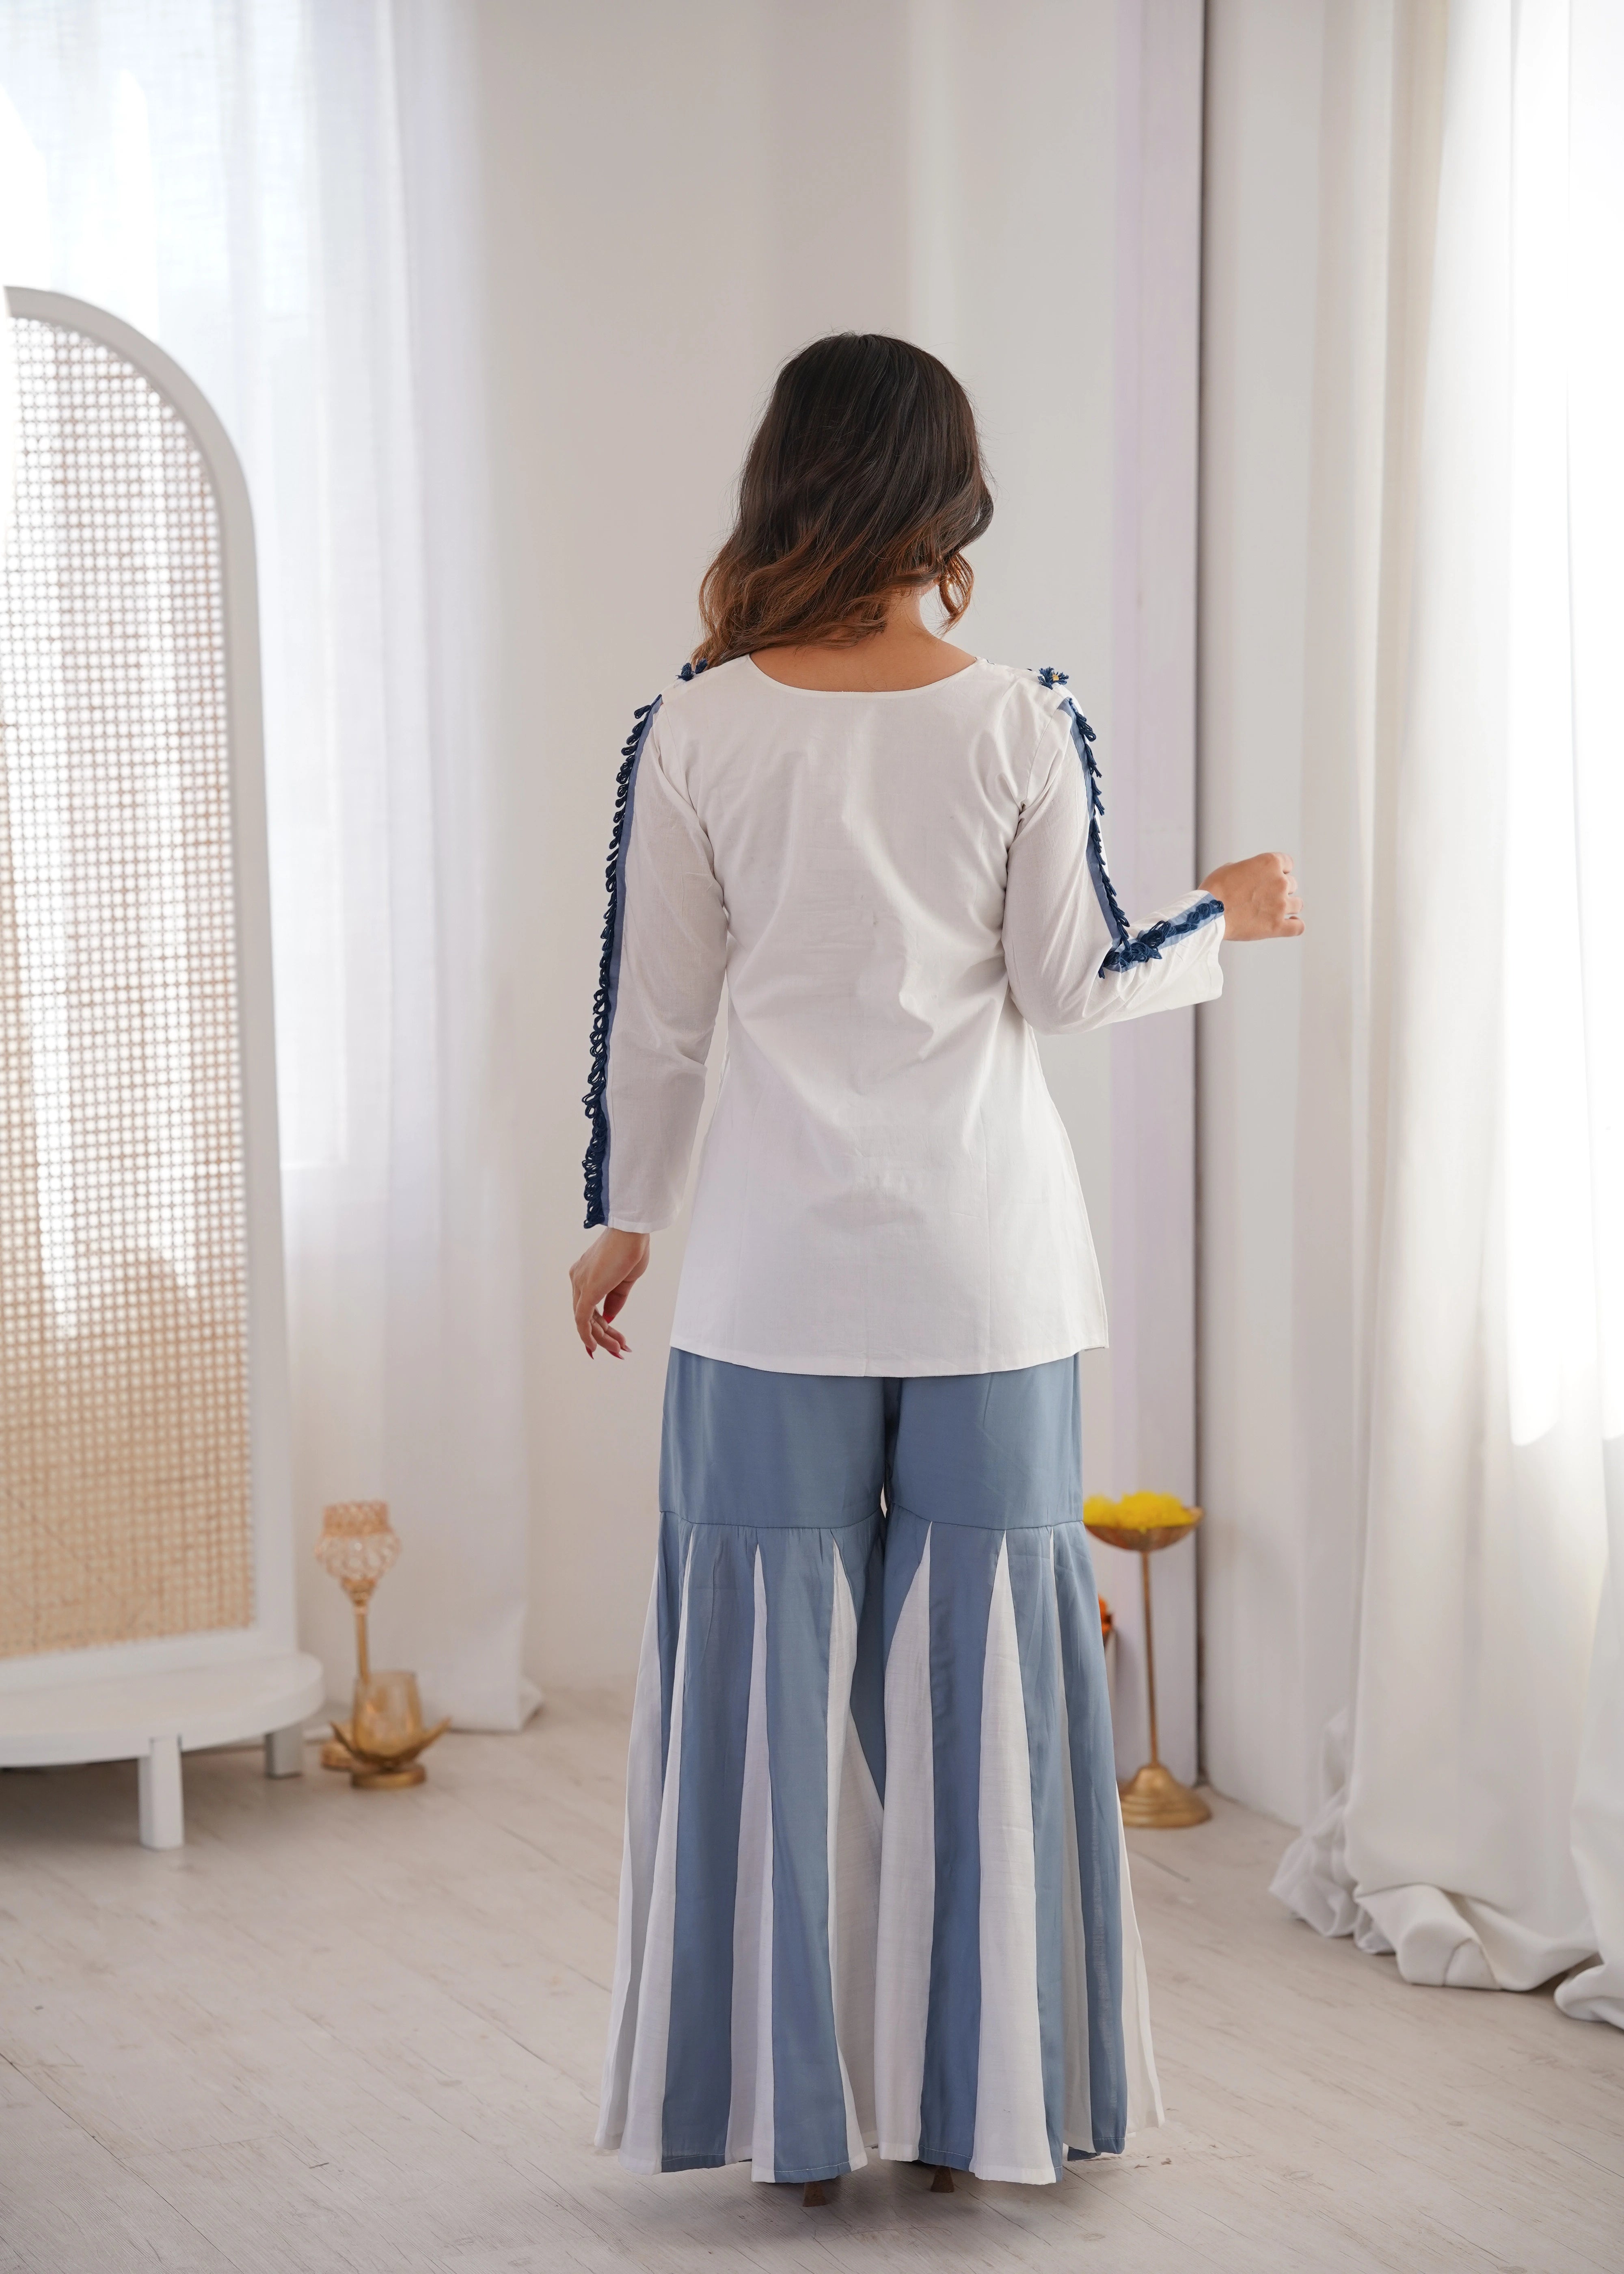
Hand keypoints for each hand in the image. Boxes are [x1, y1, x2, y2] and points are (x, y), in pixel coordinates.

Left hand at [569, 1228, 649, 1358]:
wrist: (632, 1232)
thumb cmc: (631, 1248)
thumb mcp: (625, 1279)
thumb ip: (616, 1299)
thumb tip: (609, 1317)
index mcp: (585, 1273)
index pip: (589, 1305)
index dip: (600, 1324)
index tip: (614, 1337)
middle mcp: (578, 1278)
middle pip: (586, 1315)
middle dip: (603, 1334)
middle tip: (620, 1349)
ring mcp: (580, 1284)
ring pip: (585, 1320)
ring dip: (602, 1338)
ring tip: (619, 1350)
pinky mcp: (587, 1291)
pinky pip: (582, 1320)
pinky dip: (588, 1335)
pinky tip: (596, 1347)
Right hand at [1200, 852, 1302, 941]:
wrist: (1207, 913)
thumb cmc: (1214, 890)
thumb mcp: (1230, 869)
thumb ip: (1248, 870)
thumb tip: (1249, 875)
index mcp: (1270, 863)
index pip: (1288, 863)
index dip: (1280, 871)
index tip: (1270, 878)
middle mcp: (1280, 882)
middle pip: (1292, 884)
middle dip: (1280, 890)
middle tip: (1264, 897)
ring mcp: (1280, 905)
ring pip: (1297, 904)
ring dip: (1288, 906)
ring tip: (1274, 911)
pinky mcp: (1277, 926)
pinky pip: (1298, 927)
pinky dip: (1296, 924)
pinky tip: (1292, 923)